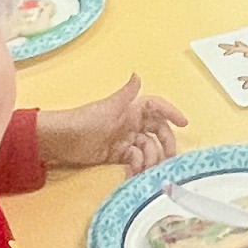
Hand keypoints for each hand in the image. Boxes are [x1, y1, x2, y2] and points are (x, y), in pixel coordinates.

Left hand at [36, 75, 187, 174]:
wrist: (62, 141)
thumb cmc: (85, 120)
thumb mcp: (108, 107)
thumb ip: (125, 94)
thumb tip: (137, 75)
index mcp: (131, 109)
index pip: (157, 108)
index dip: (171, 113)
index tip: (184, 124)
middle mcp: (131, 123)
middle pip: (157, 132)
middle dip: (165, 144)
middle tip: (169, 158)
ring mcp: (125, 140)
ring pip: (148, 149)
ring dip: (149, 159)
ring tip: (144, 169)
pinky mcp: (118, 155)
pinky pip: (135, 160)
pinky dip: (137, 167)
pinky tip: (134, 172)